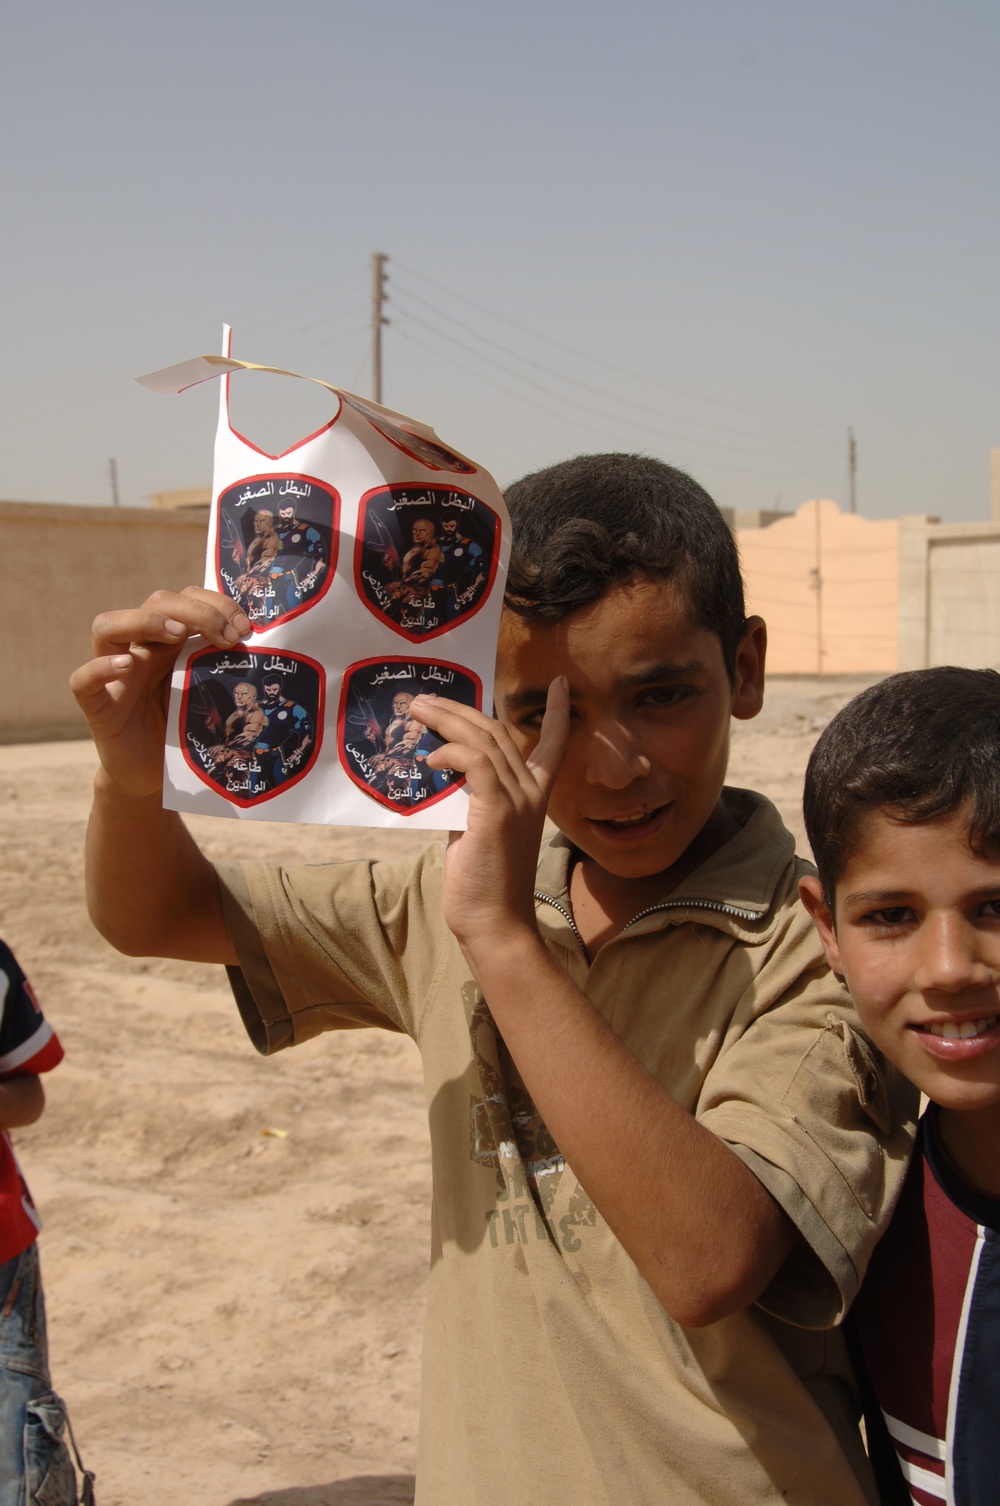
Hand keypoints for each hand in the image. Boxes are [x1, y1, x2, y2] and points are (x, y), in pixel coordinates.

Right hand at [70, 587, 250, 796]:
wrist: (153, 776)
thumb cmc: (186, 731)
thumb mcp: (212, 696)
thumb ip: (228, 671)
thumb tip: (276, 651)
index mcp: (170, 641)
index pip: (186, 598)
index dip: (215, 603)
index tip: (246, 628)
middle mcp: (140, 648)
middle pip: (155, 603)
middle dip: (194, 610)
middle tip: (225, 635)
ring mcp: (115, 675)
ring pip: (108, 626)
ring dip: (145, 621)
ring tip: (177, 633)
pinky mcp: (98, 706)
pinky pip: (83, 680)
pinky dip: (101, 668)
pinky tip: (126, 666)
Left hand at [409, 679, 568, 953]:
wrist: (494, 923)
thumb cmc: (482, 884)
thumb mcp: (478, 829)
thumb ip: (471, 799)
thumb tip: (445, 776)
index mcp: (534, 797)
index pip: (554, 745)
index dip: (558, 714)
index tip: (561, 685)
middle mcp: (531, 793)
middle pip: (497, 731)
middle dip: (459, 708)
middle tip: (424, 700)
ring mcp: (518, 801)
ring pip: (483, 739)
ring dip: (446, 720)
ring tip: (417, 714)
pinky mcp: (497, 812)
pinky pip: (474, 762)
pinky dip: (449, 752)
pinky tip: (430, 760)